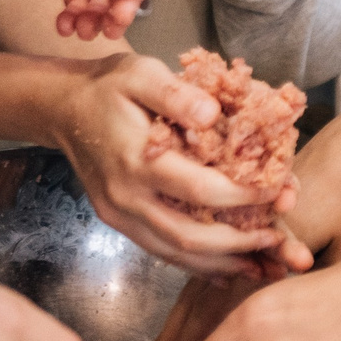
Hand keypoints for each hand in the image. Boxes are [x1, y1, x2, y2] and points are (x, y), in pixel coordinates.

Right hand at [48, 54, 297, 271]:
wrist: (63, 108)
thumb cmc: (108, 87)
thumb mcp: (141, 73)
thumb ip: (176, 94)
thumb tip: (213, 115)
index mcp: (137, 160)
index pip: (199, 189)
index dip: (242, 196)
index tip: (277, 191)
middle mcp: (127, 197)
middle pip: (189, 236)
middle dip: (238, 243)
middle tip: (277, 239)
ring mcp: (120, 215)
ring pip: (175, 253)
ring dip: (221, 262)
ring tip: (261, 262)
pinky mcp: (119, 222)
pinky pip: (161, 251)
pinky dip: (196, 264)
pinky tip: (226, 267)